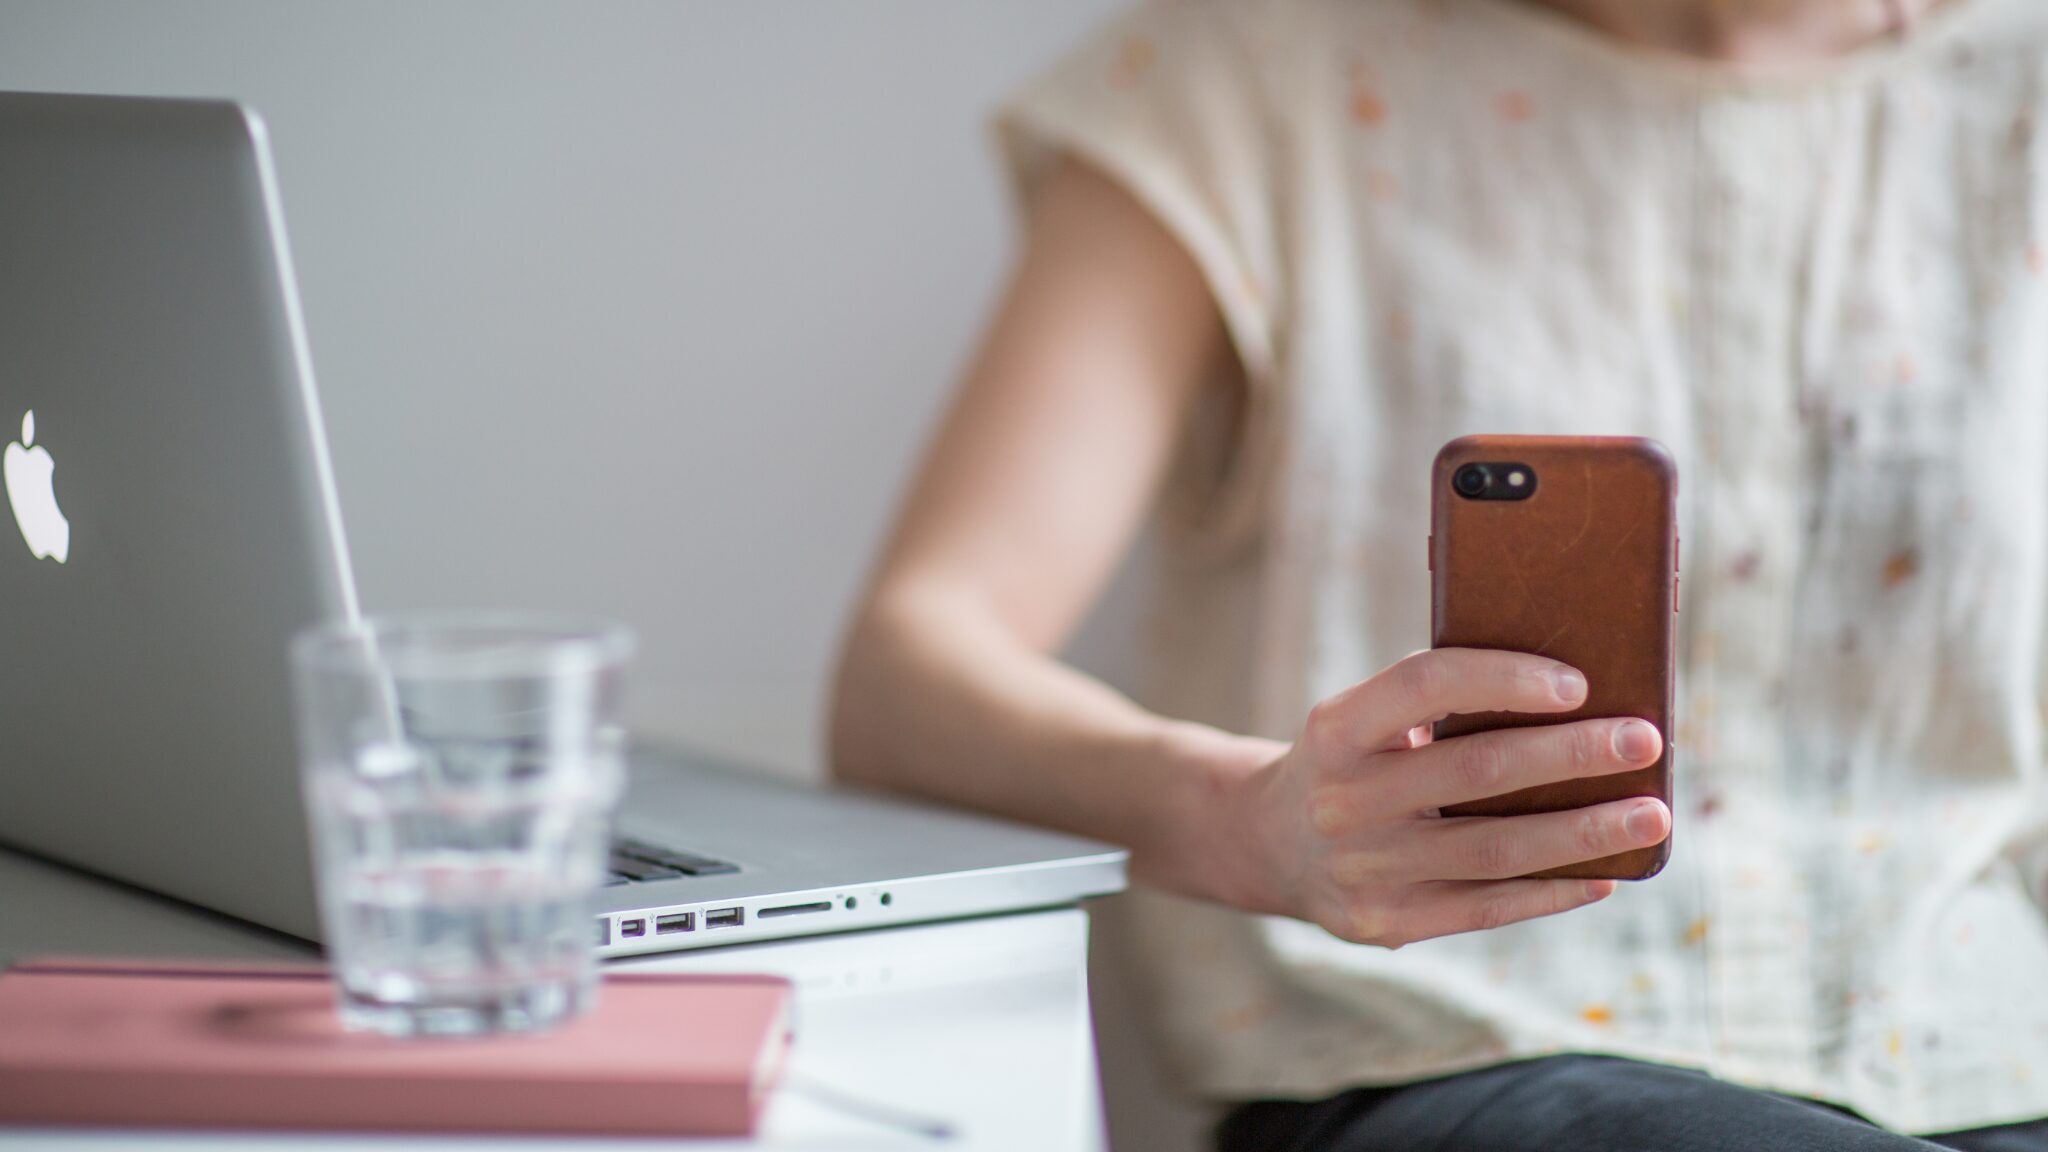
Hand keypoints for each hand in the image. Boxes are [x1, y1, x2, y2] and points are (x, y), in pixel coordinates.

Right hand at [1232, 648, 1668, 947]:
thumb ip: (1436, 711)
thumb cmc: (1352, 762)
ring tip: (1650, 815)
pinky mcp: (1383, 923)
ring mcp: (1362, 868)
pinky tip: (1605, 874)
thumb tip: (1576, 704)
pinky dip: (1552, 891)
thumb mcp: (1364, 721)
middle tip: (1645, 740)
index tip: (1579, 683)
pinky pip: (1485, 908)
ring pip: (1494, 850)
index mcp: (1337, 729)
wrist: (1268, 843)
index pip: (1424, 685)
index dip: (1503, 679)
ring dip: (1584, 832)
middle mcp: (1342, 799)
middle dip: (1571, 755)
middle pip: (1475, 771)